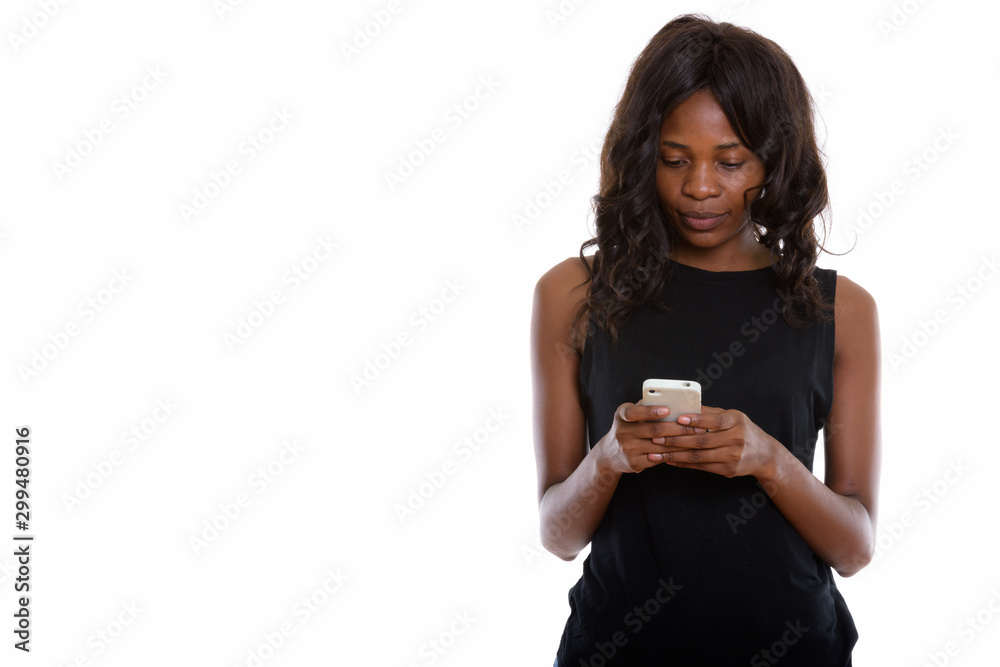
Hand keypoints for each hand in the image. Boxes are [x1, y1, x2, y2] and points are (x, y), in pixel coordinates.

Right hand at [599, 401, 707, 473]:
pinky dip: (674, 454)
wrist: (610, 454)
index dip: (650, 411)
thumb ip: (645, 407)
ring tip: (697, 438)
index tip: (667, 409)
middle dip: (679, 428)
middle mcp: (622, 432)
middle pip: (654, 430)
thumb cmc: (627, 428)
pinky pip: (659, 458)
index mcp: (621, 416)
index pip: (634, 412)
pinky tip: (687, 451)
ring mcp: (628, 449)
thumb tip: (672, 400)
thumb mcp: (629, 415)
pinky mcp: (634, 463)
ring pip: (661, 446)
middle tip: (697, 426)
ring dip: (682, 442)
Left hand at [648, 405, 779, 478]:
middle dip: (676, 439)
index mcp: (736, 422)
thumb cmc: (744, 431)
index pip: (715, 420)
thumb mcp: (733, 417)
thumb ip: (711, 413)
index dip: (696, 420)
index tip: (678, 418)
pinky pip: (701, 466)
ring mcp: (732, 456)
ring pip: (698, 456)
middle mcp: (735, 439)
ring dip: (674, 455)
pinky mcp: (728, 470)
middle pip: (702, 440)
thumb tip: (686, 405)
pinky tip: (669, 460)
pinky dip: (683, 463)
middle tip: (656, 437)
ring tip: (656, 452)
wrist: (765, 455)